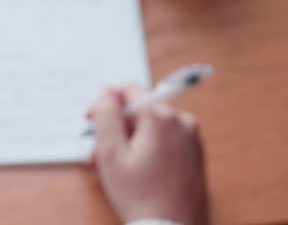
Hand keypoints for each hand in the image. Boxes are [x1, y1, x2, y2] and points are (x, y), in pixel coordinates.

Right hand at [87, 86, 208, 224]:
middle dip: (116, 128)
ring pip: (152, 126)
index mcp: (161, 117)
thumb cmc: (142, 198)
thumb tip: (105, 91)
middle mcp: (182, 121)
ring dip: (130, 140)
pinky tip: (136, 170)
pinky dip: (148, 148)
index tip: (91, 120)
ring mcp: (192, 138)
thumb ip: (106, 116)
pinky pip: (166, 139)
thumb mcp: (112, 155)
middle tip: (99, 155)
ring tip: (117, 168)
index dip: (106, 102)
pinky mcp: (195, 154)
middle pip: (140, 110)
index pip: (129, 89)